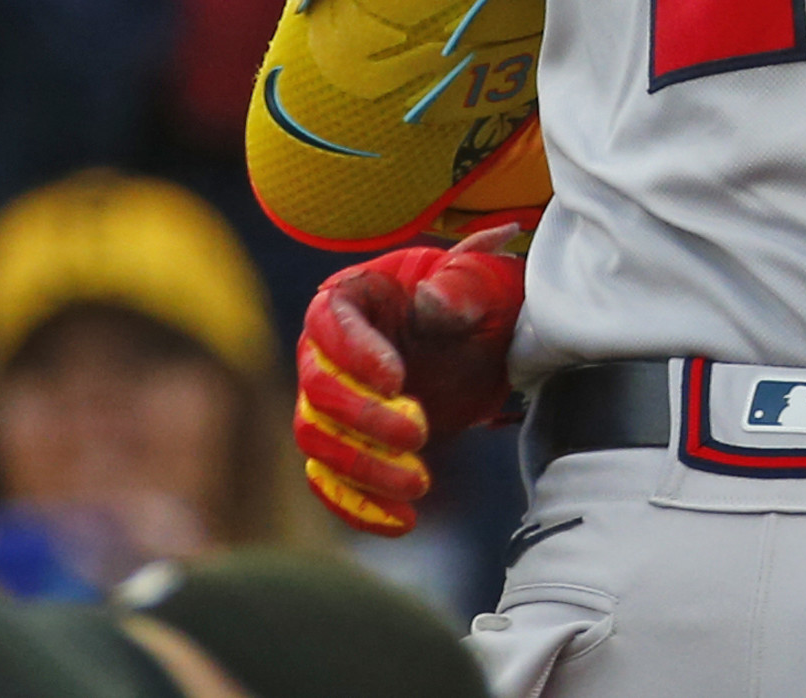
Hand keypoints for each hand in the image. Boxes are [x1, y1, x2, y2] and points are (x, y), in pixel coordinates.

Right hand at [295, 226, 525, 535]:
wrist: (489, 340)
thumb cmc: (482, 299)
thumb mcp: (486, 283)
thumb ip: (461, 286)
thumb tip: (432, 300)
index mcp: (354, 297)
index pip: (330, 323)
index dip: (355, 353)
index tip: (396, 379)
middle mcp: (327, 351)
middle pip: (317, 391)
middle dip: (364, 419)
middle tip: (418, 433)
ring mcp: (332, 401)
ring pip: (318, 443)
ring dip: (363, 469)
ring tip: (419, 481)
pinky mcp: (347, 446)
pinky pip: (334, 483)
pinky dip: (360, 507)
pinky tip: (401, 522)